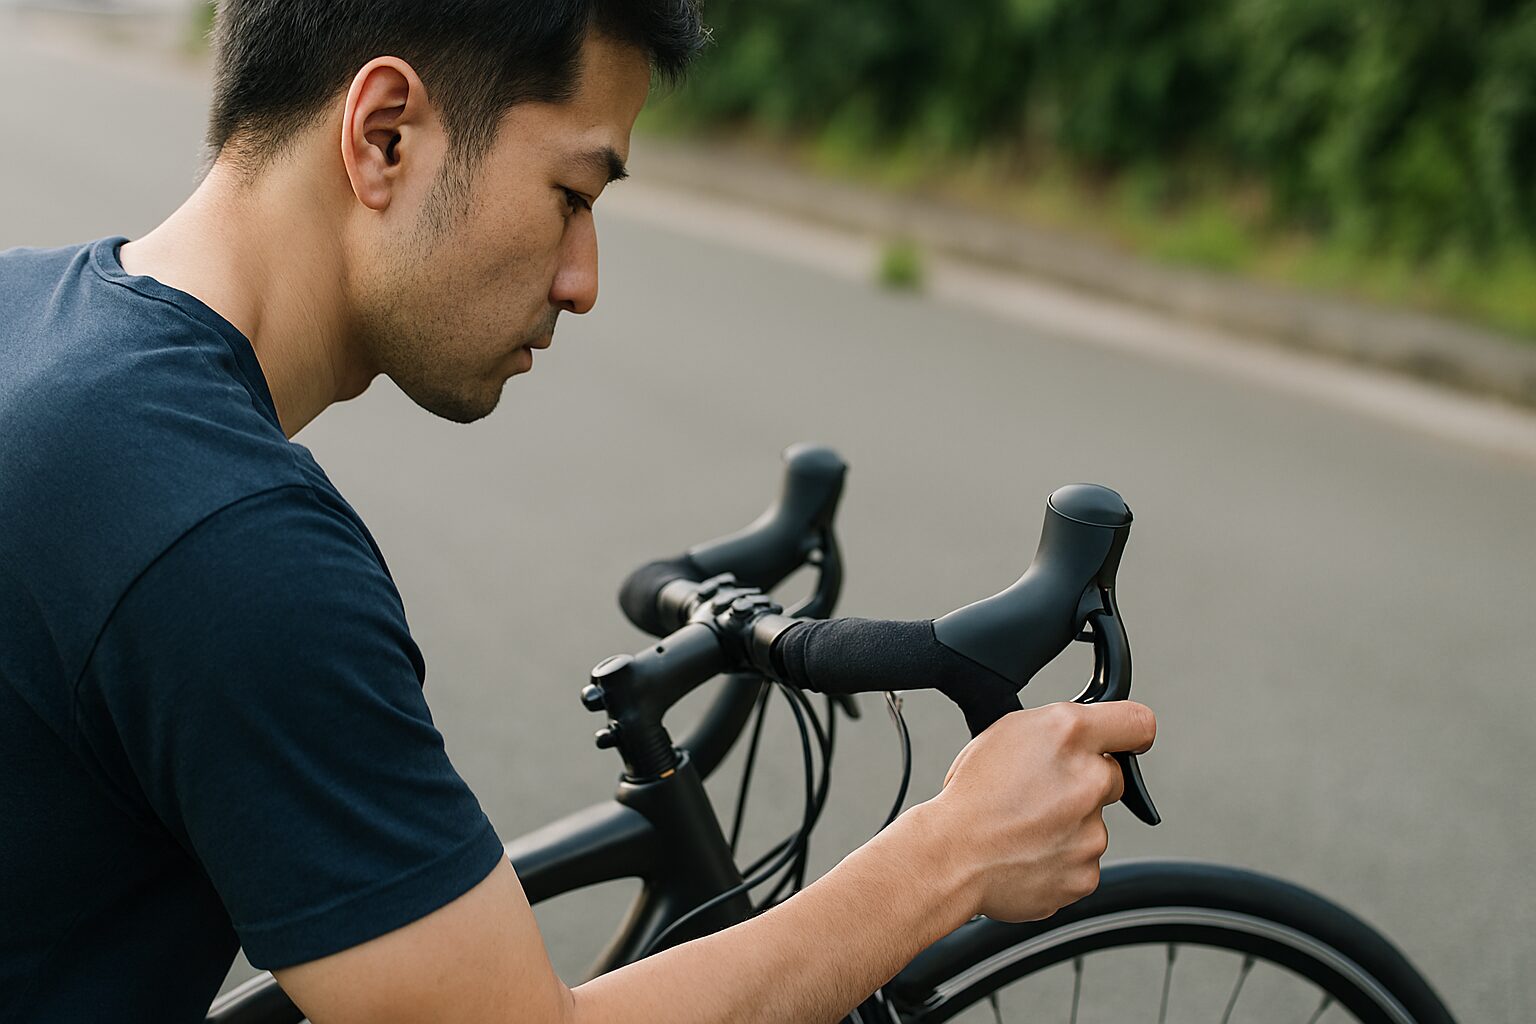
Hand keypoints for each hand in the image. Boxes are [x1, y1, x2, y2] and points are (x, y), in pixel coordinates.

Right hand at [925, 701, 1155, 922]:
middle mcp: (1090, 779)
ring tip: (1023, 828)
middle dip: (1084, 783)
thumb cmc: (969, 797)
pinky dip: (1059, 860)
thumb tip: (1080, 739)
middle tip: (1041, 794)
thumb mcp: (1005, 733)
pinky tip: (1027, 853)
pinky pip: (1081, 862)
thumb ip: (1056, 731)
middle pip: (1112, 777)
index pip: (1138, 723)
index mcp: (1069, 734)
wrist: (951, 856)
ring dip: (1067, 825)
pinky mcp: (1086, 873)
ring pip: (1093, 823)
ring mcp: (1092, 832)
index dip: (1130, 732)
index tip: (1126, 742)